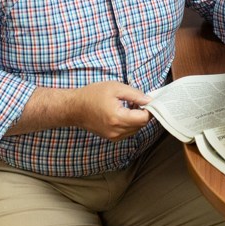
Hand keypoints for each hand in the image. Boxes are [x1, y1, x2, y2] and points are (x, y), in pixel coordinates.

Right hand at [10, 81, 151, 140]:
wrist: (74, 107)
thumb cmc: (93, 94)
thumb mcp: (116, 88)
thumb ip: (135, 95)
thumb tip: (149, 100)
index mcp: (118, 118)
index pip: (144, 118)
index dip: (150, 109)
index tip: (149, 100)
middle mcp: (116, 131)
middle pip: (141, 125)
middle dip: (144, 113)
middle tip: (139, 100)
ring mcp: (113, 136)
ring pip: (135, 130)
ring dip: (137, 119)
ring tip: (131, 105)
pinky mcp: (111, 137)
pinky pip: (128, 132)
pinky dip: (130, 123)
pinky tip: (125, 112)